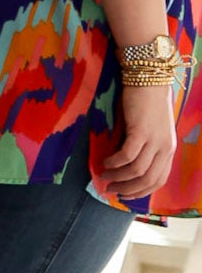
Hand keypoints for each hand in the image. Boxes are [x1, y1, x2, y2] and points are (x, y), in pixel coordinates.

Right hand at [101, 83, 176, 200]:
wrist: (148, 77)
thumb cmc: (145, 102)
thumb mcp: (148, 129)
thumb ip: (143, 147)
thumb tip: (123, 166)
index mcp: (168, 148)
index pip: (158, 181)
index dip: (140, 192)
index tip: (124, 195)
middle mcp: (165, 147)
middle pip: (147, 180)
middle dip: (127, 189)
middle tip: (110, 189)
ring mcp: (154, 140)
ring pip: (136, 170)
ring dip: (117, 177)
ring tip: (103, 176)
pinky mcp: (141, 131)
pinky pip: (127, 155)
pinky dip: (114, 163)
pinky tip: (105, 161)